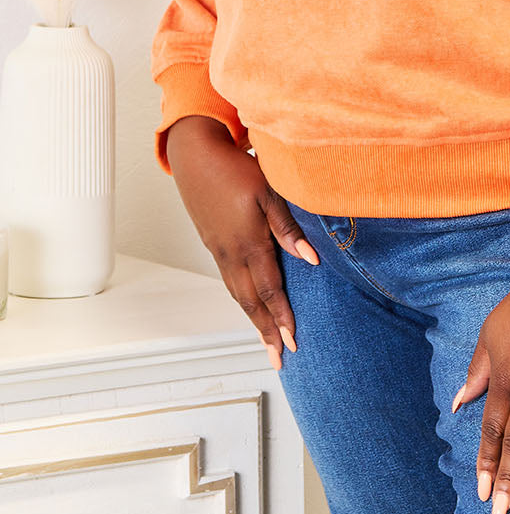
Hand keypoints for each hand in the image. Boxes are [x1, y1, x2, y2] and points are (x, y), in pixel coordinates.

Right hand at [164, 115, 319, 368]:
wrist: (195, 155)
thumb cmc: (235, 168)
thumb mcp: (269, 191)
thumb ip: (288, 227)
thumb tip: (310, 258)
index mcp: (247, 242)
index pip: (269, 290)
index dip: (282, 317)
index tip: (293, 341)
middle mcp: (231, 253)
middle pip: (251, 302)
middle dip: (266, 331)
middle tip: (279, 357)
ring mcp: (219, 250)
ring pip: (237, 294)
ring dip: (253, 320)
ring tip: (266, 341)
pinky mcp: (214, 244)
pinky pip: (230, 281)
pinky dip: (242, 300)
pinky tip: (250, 304)